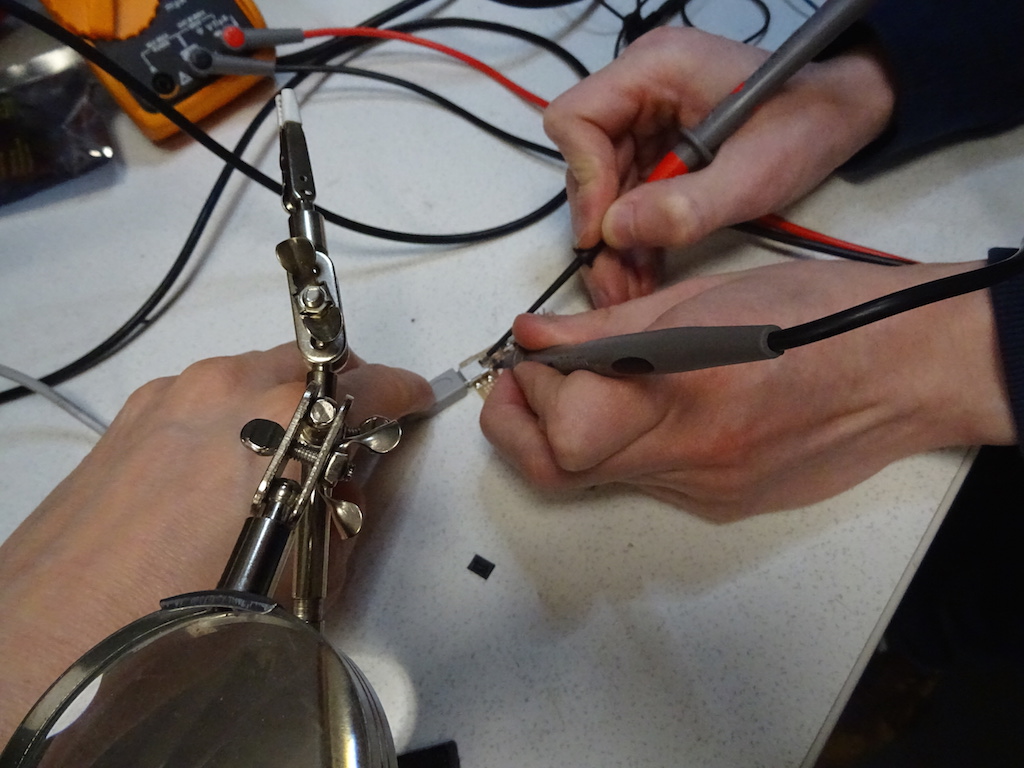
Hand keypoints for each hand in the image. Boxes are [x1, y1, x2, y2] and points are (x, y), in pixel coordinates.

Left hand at [0, 345, 431, 742]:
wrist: (51, 641)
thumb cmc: (182, 614)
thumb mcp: (305, 574)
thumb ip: (350, 510)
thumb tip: (356, 478)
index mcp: (281, 419)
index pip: (370, 382)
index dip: (403, 395)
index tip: (413, 403)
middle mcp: (227, 388)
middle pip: (311, 366)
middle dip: (340, 398)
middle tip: (348, 445)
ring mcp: (172, 394)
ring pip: (252, 376)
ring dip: (279, 408)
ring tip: (274, 472)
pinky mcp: (131, 415)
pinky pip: (203, 397)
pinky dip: (227, 420)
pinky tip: (216, 479)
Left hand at [480, 261, 1013, 519]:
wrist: (909, 373)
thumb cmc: (826, 317)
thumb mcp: (709, 297)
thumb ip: (610, 325)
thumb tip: (538, 337)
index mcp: (691, 393)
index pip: (567, 425)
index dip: (531, 388)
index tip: (529, 353)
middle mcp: (696, 457)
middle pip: (562, 472)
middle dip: (518, 425)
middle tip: (520, 383)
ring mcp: (710, 490)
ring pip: (599, 479)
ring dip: (567, 434)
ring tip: (580, 385)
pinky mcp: (725, 504)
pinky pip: (646, 482)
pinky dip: (623, 445)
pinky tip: (642, 406)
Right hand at [543, 26, 895, 305]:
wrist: (843, 117)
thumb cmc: (807, 125)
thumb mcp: (753, 175)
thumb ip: (686, 206)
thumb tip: (616, 232)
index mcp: (656, 69)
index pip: (576, 119)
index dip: (585, 178)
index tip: (604, 232)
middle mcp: (641, 88)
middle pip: (585, 160)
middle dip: (601, 224)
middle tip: (616, 279)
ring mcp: (648, 118)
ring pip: (603, 186)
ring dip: (615, 240)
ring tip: (632, 286)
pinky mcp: (659, 147)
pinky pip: (629, 194)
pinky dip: (635, 235)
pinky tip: (645, 270)